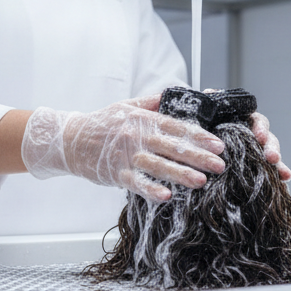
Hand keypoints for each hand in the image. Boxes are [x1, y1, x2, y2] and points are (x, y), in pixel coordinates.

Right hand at [20, 94, 226, 201]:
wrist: (70, 140)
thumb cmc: (101, 123)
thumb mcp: (127, 105)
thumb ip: (153, 102)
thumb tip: (175, 94)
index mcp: (144, 120)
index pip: (177, 127)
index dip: (199, 136)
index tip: (219, 144)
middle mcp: (137, 137)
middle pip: (173, 147)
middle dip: (199, 157)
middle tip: (220, 165)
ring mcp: (126, 156)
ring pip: (158, 166)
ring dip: (181, 174)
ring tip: (201, 181)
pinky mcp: (116, 173)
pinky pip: (137, 183)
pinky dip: (151, 190)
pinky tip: (167, 196)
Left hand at [200, 90, 289, 181]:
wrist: (198, 141)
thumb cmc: (204, 123)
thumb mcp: (206, 112)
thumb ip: (211, 104)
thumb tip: (208, 94)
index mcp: (246, 120)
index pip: (258, 122)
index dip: (261, 129)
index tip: (260, 137)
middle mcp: (253, 136)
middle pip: (268, 141)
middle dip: (272, 149)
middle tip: (272, 158)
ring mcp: (254, 152)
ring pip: (270, 158)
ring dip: (279, 166)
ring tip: (284, 176)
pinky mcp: (252, 167)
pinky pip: (266, 173)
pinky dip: (275, 179)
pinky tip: (283, 186)